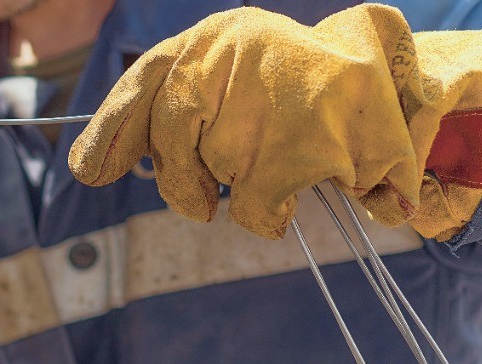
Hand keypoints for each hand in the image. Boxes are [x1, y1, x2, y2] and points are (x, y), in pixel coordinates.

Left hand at [69, 4, 481, 239]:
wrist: (395, 86)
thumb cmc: (297, 96)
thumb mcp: (232, 86)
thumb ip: (166, 116)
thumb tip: (86, 165)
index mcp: (216, 35)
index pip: (146, 80)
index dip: (113, 131)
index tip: (88, 173)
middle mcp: (241, 49)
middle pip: (172, 136)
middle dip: (182, 176)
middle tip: (201, 194)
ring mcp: (278, 94)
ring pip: (216, 176)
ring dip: (241, 187)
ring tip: (285, 160)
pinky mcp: (310, 145)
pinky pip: (252, 206)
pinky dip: (268, 210)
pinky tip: (305, 182)